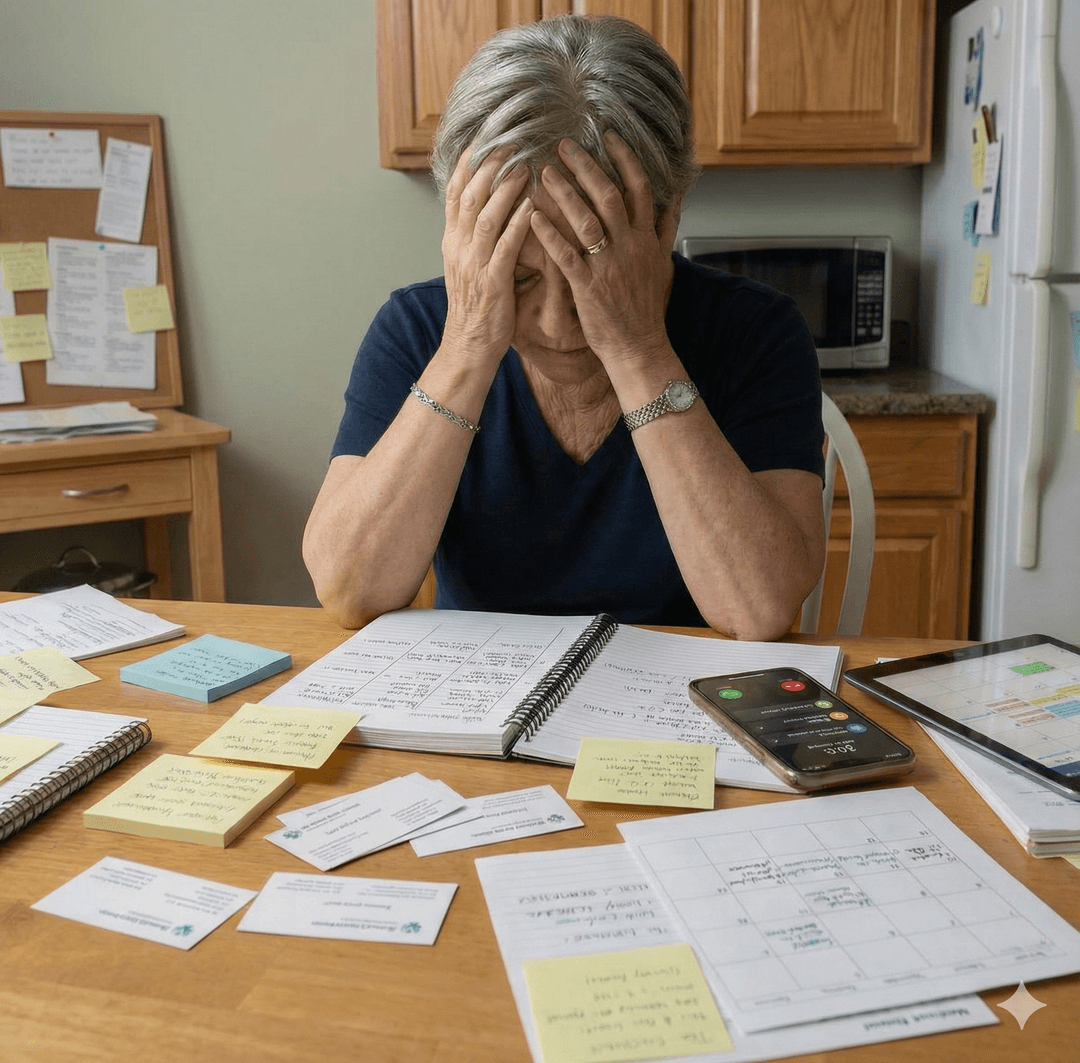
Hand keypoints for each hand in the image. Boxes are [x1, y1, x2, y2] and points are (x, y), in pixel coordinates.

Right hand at [440, 146, 532, 365]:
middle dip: (489, 166)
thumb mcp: (466, 267)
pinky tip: (532, 206)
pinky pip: (505, 247)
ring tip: (524, 165)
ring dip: (505, 188)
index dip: (468, 164)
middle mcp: (458, 247)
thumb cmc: (475, 308)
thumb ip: (473, 237)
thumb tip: (485, 209)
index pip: (454, 193)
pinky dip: (518, 224)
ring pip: (485, 215)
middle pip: (469, 195)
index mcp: (452, 241)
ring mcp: (474, 264)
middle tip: (510, 141)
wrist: (468, 346)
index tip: (483, 138)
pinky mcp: (492, 282)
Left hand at [529, 133, 678, 369]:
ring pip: (587, 220)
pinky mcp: (588, 287)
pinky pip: (566, 255)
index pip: (639, 187)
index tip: (608, 136)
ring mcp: (608, 266)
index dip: (624, 159)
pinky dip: (550, 235)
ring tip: (545, 173)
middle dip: (587, 167)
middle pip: (609, 195)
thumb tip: (675, 201)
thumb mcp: (662, 265)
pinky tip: (533, 217)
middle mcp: (629, 246)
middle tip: (564, 145)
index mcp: (646, 238)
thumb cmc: (646, 307)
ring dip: (565, 194)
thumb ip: (666, 231)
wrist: (639, 346)